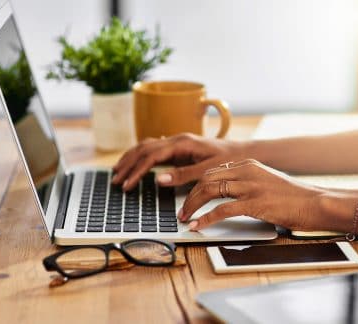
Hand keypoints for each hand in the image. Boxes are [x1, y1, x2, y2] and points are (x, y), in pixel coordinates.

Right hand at [112, 133, 248, 190]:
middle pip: (143, 149)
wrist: (242, 152)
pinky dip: (140, 156)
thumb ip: (183, 175)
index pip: (151, 156)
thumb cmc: (228, 161)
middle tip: (115, 181)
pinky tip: (134, 162)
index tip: (127, 185)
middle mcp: (177, 139)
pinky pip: (154, 149)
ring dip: (130, 159)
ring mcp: (177, 142)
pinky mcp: (179, 147)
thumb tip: (158, 179)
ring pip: (146, 146)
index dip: (136, 171)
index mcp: (182, 143)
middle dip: (128, 165)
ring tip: (117, 172)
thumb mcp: (207, 170)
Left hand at [179, 159, 328, 230]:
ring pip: (210, 191)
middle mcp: (247, 171)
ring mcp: (250, 186)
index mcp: (248, 164)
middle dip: (189, 195)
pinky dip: (206, 218)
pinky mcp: (255, 203)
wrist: (316, 202)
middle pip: (207, 179)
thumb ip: (246, 183)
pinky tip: (198, 225)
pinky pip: (222, 209)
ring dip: (193, 206)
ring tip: (185, 218)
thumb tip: (225, 195)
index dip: (196, 185)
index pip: (213, 171)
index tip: (187, 197)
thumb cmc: (294, 197)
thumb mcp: (266, 182)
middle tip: (182, 210)